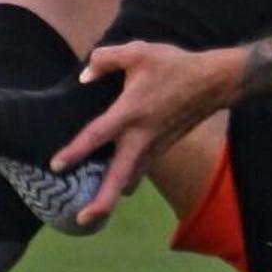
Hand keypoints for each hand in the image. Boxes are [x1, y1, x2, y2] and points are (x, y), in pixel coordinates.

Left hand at [58, 39, 241, 225]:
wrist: (215, 82)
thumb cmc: (176, 66)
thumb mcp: (139, 51)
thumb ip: (107, 59)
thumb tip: (85, 76)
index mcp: (131, 112)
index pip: (98, 135)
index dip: (76, 150)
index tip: (56, 165)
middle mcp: (142, 135)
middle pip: (119, 176)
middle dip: (102, 201)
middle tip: (83, 219)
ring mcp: (155, 146)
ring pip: (131, 178)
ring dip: (114, 194)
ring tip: (94, 210)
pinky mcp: (163, 148)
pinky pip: (141, 169)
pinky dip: (127, 179)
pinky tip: (117, 181)